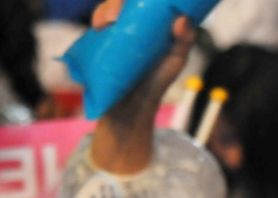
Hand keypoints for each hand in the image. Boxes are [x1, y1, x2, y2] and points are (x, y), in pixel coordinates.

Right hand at [90, 1, 196, 172]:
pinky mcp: (97, 42)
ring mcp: (112, 31)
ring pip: (105, 10)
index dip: (135, 0)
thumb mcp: (176, 61)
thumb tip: (181, 19)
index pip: (139, 2)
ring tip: (105, 25)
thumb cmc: (157, 81)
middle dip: (117, 3)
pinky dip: (96, 22)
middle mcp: (128, 22)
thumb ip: (184, 40)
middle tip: (116, 17)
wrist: (131, 106)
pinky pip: (93, 26)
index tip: (135, 3)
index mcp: (148, 22)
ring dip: (104, 10)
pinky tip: (98, 28)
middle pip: (120, 3)